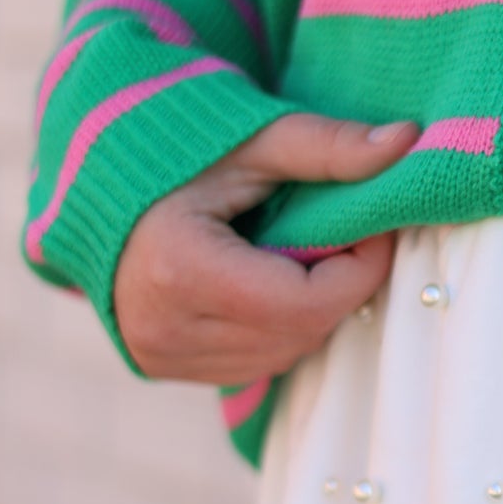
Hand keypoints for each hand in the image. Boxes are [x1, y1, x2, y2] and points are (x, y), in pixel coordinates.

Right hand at [113, 110, 419, 383]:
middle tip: (343, 237)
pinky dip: (275, 328)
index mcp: (180, 269)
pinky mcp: (159, 364)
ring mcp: (157, 352)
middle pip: (299, 332)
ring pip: (281, 354)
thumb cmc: (174, 146)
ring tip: (298, 254)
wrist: (91, 173)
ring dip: (308, 311)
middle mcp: (163, 326)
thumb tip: (410, 139)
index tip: (375, 227)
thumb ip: (329, 146)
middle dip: (337, 289)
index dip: (360, 269)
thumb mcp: (253, 140)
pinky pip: (251, 362)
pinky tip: (263, 280)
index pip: (308, 303)